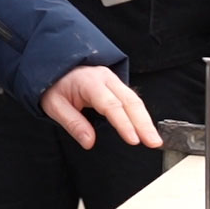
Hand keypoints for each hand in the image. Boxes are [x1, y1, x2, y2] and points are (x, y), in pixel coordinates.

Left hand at [39, 66, 162, 150]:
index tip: (134, 140)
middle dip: (144, 123)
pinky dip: (141, 114)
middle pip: (130, 101)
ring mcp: (113, 80)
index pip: (111, 105)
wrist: (55, 65)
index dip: (124, 123)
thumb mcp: (54, 105)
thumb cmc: (54, 85)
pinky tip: (147, 128)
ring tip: (155, 140)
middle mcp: (106, 78)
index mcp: (90, 82)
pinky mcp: (116, 86)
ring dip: (146, 120)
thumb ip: (72, 123)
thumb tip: (89, 142)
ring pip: (135, 100)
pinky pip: (132, 99)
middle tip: (154, 143)